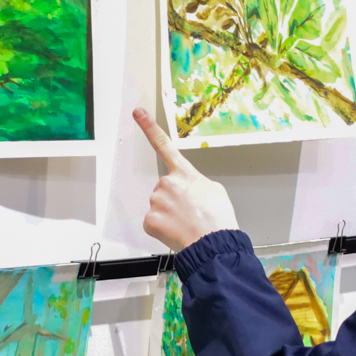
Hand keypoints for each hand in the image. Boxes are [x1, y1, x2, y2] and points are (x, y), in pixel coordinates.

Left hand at [133, 107, 237, 250]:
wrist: (213, 243)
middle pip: (164, 188)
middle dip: (173, 199)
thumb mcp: (215, 190)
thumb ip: (197, 183)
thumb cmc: (217, 219)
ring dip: (169, 214)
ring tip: (186, 223)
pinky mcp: (149, 219)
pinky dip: (162, 228)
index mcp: (184, 173)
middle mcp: (167, 183)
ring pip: (158, 205)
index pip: (164, 144)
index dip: (149, 127)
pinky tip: (176, 231)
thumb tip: (191, 190)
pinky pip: (153, 222)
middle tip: (189, 212)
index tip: (138, 113)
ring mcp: (156, 201)